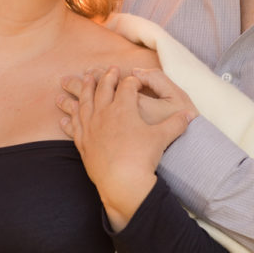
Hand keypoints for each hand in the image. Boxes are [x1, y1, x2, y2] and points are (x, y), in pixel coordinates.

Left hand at [57, 67, 194, 229]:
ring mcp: (91, 128)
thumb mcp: (163, 138)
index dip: (131, 80)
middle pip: (102, 89)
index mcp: (123, 108)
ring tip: (81, 81)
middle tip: (106, 70)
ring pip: (84, 104)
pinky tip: (63, 118)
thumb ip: (176, 124)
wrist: (123, 182)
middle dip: (105, 77)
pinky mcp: (83, 144)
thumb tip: (191, 115)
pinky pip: (73, 128)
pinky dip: (68, 121)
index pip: (126, 86)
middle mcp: (104, 114)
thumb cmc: (143, 158)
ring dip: (82, 90)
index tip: (132, 77)